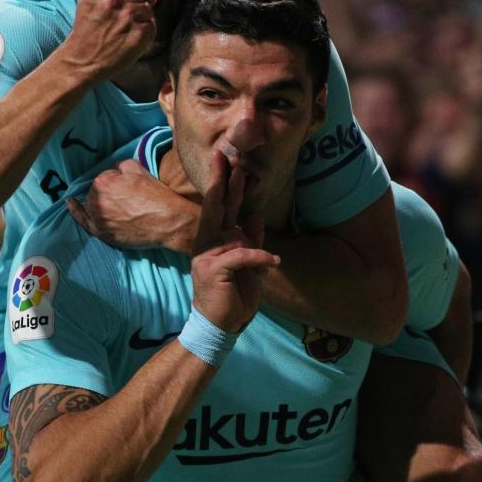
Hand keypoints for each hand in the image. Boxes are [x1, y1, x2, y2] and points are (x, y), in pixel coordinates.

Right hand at [58, 0, 157, 79]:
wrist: (81, 61)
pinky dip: (144, 31)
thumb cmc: (86, 31)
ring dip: (139, 18)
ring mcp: (128, 17)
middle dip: (135, 1)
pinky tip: (129, 38)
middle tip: (123, 18)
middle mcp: (113, 0)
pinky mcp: (139, 33)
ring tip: (124, 30)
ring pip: (147, 7)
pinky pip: (151, 24)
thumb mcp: (88, 1)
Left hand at [67, 160, 198, 252]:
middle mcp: (95, 201)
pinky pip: (83, 221)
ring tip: (114, 205)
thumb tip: (115, 169)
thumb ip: (121, 165)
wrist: (166, 221)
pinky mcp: (101, 233)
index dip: (117, 181)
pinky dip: (75, 211)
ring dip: (98, 203)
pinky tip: (70, 203)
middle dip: (108, 192)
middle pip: (96, 192)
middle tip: (127, 198)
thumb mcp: (139, 169)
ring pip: (91, 205)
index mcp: (102, 183)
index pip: (104, 178)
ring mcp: (97, 219)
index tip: (129, 187)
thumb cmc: (155, 195)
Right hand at [191, 148, 278, 332]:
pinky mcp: (214, 270)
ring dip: (246, 221)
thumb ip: (249, 239)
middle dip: (222, 181)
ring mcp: (207, 256)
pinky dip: (260, 257)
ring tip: (254, 210)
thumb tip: (256, 215)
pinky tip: (274, 260)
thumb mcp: (248, 265)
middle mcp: (207, 243)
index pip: (219, 208)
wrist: (221, 325)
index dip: (223, 184)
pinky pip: (242, 255)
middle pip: (216, 207)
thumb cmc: (233, 295)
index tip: (226, 161)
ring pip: (232, 230)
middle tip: (224, 156)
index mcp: (214, 240)